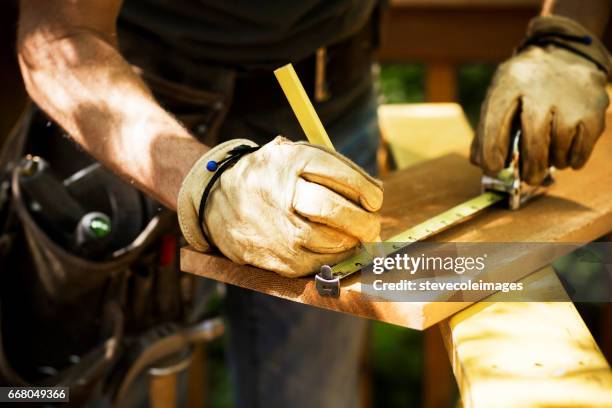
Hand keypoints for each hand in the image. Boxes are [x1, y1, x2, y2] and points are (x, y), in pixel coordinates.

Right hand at [179, 136, 382, 276]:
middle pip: (337, 211)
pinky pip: (317, 264)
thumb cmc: (270, 177)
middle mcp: (282, 193)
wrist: (216, 199)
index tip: (375, 199)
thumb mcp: (292, 156)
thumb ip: (331, 168)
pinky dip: (334, 259)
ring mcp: (277, 228)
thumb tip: (374, 196)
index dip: (367, 190)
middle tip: (372, 225)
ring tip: (354, 237)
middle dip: (365, 222)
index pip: (342, 176)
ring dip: (351, 243)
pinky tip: (336, 250)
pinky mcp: (275, 257)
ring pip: (331, 242)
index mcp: (290, 161)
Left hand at [471, 45, 608, 183]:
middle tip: (529, 178)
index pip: (496, 120)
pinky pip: (584, 143)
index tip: (493, 168)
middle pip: (534, 135)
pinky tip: (567, 157)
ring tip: (549, 159)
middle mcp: (541, 85)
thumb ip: (487, 131)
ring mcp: (571, 94)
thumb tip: (482, 164)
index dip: (492, 149)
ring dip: (554, 160)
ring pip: (561, 142)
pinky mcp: (595, 104)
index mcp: (510, 82)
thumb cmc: (525, 87)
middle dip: (530, 164)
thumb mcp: (500, 96)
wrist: (564, 54)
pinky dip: (574, 157)